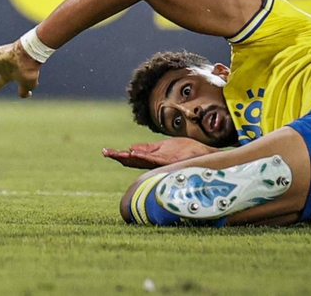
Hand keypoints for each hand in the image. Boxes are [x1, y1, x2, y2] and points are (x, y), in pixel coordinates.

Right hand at [102, 137, 216, 169]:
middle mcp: (155, 164)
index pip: (132, 157)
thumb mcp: (164, 147)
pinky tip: (134, 152)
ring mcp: (162, 163)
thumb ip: (148, 148)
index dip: (119, 155)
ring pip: (141, 161)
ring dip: (128, 157)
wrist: (204, 154)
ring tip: (116, 153)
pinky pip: (155, 159)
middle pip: (133, 160)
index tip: (105, 151)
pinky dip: (143, 156)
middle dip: (119, 156)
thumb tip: (130, 147)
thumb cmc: (187, 151)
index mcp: (152, 160)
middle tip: (106, 153)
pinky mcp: (170, 161)